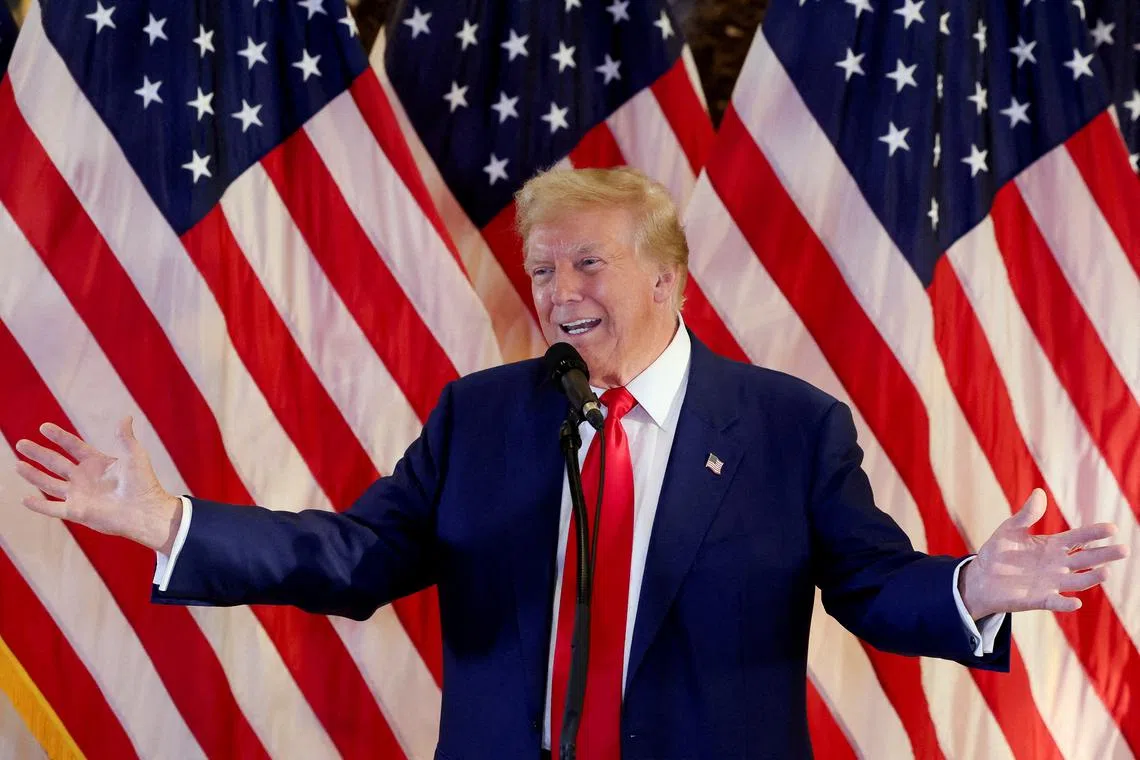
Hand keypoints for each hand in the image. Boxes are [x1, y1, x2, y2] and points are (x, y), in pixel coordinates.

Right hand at [14, 417, 181, 553]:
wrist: (145, 510)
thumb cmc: (143, 483)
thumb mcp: (134, 456)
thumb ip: (126, 437)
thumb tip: (126, 416)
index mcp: (96, 463)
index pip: (73, 446)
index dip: (59, 437)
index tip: (44, 427)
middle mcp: (84, 478)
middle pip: (56, 463)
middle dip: (38, 453)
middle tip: (21, 443)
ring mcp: (79, 495)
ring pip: (49, 483)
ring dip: (33, 475)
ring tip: (17, 464)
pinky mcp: (77, 511)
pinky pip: (53, 508)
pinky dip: (39, 505)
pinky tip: (24, 499)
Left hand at [959, 488, 1128, 619]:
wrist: (981, 578)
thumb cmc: (997, 552)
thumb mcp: (1010, 530)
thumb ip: (1026, 515)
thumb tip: (1039, 493)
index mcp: (1052, 546)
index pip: (1078, 538)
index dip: (1094, 533)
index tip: (1112, 528)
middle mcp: (1057, 565)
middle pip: (1086, 559)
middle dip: (1104, 555)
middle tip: (1124, 550)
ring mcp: (1051, 583)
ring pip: (1078, 581)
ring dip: (1091, 578)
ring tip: (1105, 572)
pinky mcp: (1039, 599)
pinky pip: (1056, 602)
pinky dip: (1066, 603)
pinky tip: (1075, 602)